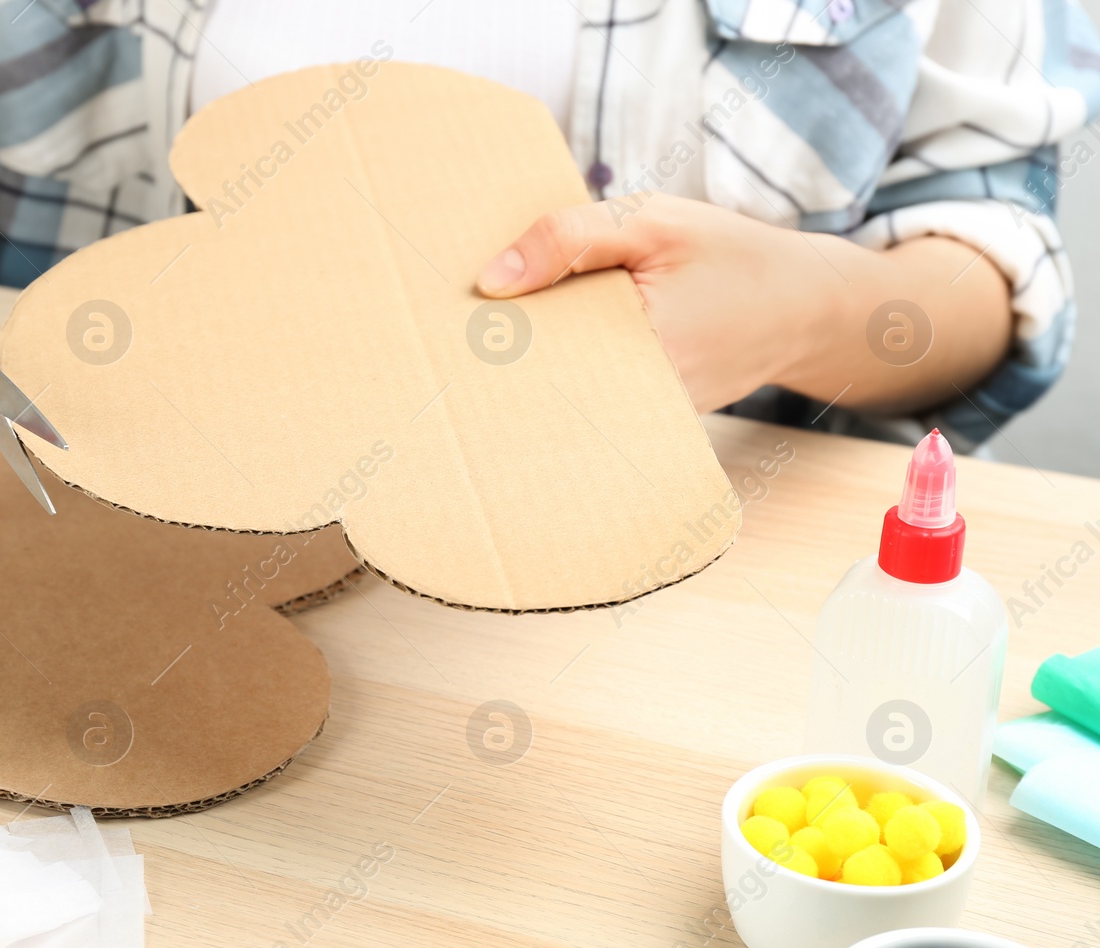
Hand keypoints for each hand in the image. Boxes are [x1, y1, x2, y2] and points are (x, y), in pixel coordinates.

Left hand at [477, 193, 848, 412]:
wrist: (808, 306)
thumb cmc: (731, 256)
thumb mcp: (652, 222)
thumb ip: (570, 238)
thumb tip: (491, 280)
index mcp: (632, 350)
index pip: (533, 356)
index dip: (489, 340)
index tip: (445, 327)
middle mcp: (633, 399)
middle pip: (542, 381)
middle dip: (505, 357)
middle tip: (450, 336)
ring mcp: (642, 417)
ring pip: (565, 391)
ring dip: (537, 363)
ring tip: (491, 342)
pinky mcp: (649, 420)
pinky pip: (593, 396)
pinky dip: (572, 371)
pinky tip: (549, 349)